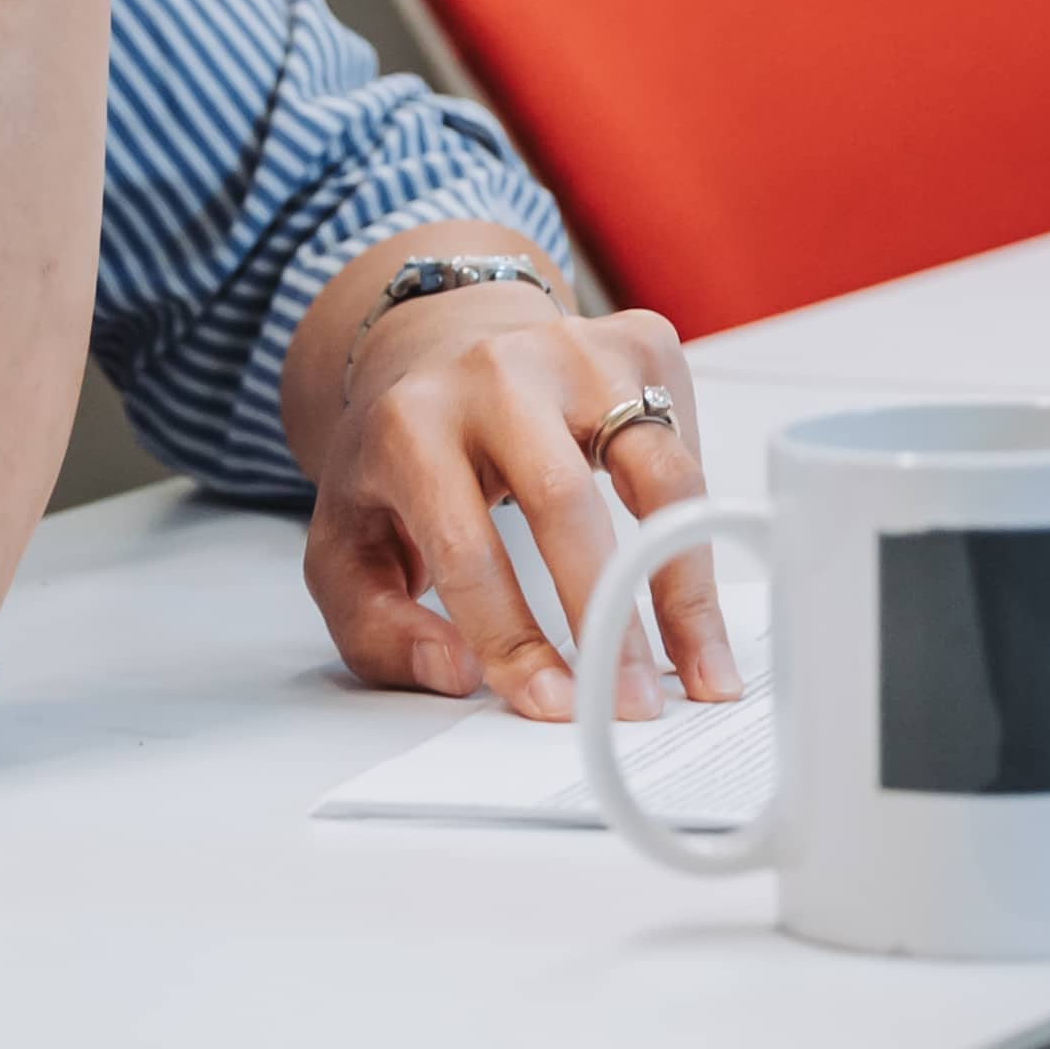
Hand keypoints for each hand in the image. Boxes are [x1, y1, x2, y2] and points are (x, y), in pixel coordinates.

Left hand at [307, 289, 739, 722]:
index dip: (510, 636)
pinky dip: (702, 525)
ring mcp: (577, 350)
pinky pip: (690, 449)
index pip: (465, 547)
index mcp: (409, 424)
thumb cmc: (402, 463)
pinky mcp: (641, 345)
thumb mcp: (346, 548)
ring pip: (658, 472)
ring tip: (703, 668)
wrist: (442, 350)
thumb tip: (457, 672)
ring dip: (686, 582)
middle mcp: (496, 374)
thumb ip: (377, 629)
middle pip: (563, 501)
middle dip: (606, 615)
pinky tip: (693, 584)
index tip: (553, 702)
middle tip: (633, 703)